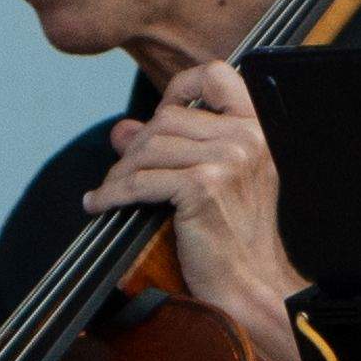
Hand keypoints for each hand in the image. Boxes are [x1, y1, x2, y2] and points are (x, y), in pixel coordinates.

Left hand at [94, 58, 297, 327]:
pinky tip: (102, 204)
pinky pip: (141, 181)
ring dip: (120, 172)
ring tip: (110, 192)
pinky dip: (114, 194)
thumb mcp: (212, 181)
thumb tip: (121, 129)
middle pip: (168, 118)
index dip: (182, 86)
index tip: (162, 109)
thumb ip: (172, 148)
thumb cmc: (234, 238)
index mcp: (257, 130)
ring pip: (150, 147)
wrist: (251, 284)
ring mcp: (227, 161)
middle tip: (121, 173)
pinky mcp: (203, 187)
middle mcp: (247, 139)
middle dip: (137, 146)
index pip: (217, 76)